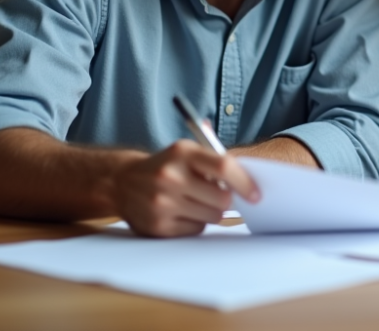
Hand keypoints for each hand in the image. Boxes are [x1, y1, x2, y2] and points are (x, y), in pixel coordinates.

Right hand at [112, 139, 259, 236]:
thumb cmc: (165, 165)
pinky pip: (196, 229)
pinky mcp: (157, 226)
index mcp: (182, 153)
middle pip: (222, 198)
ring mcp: (162, 203)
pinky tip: (182, 212)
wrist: (122, 182)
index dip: (244, 182)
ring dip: (211, 211)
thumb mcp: (185, 150)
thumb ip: (215, 158)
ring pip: (212, 216)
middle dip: (226, 199)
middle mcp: (170, 176)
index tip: (256, 194)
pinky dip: (196, 222)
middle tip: (219, 195)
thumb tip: (249, 172)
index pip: (223, 167)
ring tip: (195, 201)